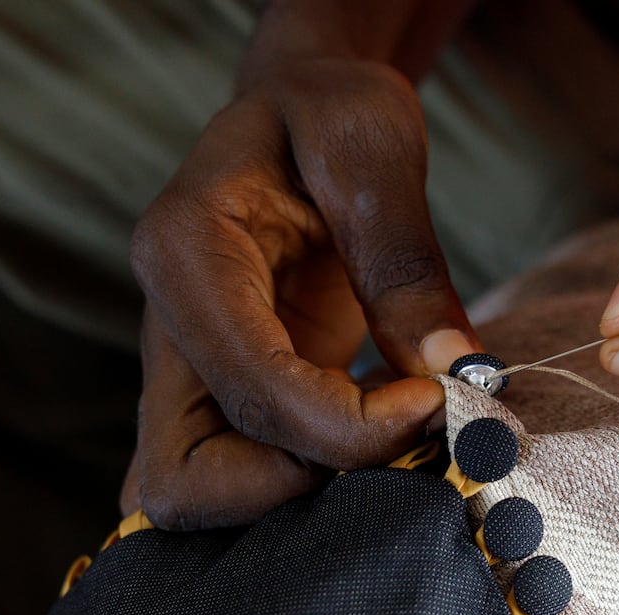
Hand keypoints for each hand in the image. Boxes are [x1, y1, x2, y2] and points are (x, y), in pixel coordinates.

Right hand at [126, 58, 478, 526]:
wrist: (301, 111)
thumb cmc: (330, 111)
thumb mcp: (373, 146)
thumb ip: (403, 258)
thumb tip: (451, 371)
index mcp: (186, 253)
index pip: (251, 390)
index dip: (348, 428)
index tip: (434, 404)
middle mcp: (167, 327)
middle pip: (186, 476)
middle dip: (302, 485)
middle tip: (399, 439)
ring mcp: (186, 372)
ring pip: (193, 496)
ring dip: (295, 499)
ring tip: (390, 443)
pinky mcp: (223, 398)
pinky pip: (231, 482)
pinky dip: (295, 491)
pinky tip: (370, 448)